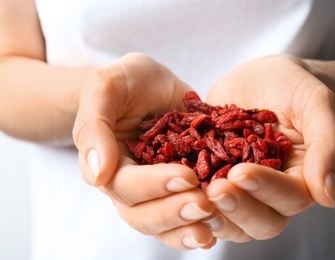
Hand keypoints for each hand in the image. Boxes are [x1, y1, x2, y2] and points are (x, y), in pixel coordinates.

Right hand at [72, 53, 215, 248]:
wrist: (151, 85)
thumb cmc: (126, 81)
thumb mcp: (105, 88)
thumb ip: (95, 126)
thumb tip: (97, 175)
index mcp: (108, 164)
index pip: (125, 186)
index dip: (153, 186)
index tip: (186, 177)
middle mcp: (131, 184)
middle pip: (144, 215)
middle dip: (174, 213)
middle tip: (205, 205)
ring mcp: (157, 189)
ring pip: (165, 224)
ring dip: (188, 228)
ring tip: (215, 225)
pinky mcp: (182, 186)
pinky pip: (187, 215)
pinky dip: (201, 224)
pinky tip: (221, 227)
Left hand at [204, 55, 334, 241]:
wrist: (262, 78)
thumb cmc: (294, 87)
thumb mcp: (315, 105)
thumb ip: (327, 145)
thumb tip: (328, 197)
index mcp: (299, 178)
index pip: (290, 198)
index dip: (266, 190)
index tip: (242, 173)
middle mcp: (270, 192)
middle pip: (260, 221)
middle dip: (238, 208)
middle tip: (215, 189)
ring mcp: (239, 188)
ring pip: (230, 219)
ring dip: (211, 213)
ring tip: (190, 195)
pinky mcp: (212, 176)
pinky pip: (201, 198)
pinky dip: (188, 198)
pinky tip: (171, 189)